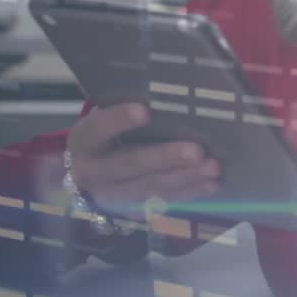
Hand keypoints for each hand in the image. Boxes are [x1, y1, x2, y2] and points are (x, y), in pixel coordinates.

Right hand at [65, 103, 220, 221]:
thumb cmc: (108, 133)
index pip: (97, 128)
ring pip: (151, 186)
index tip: (144, 110)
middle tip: (196, 151)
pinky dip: (190, 192)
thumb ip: (128, 106)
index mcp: (84, 140)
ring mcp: (114, 194)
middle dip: (165, 158)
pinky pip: (164, 200)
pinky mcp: (133, 208)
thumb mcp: (106, 117)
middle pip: (130, 164)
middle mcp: (94, 171)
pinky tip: (212, 183)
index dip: (118, 121)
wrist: (89, 175)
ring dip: (186, 177)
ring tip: (213, 166)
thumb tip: (173, 88)